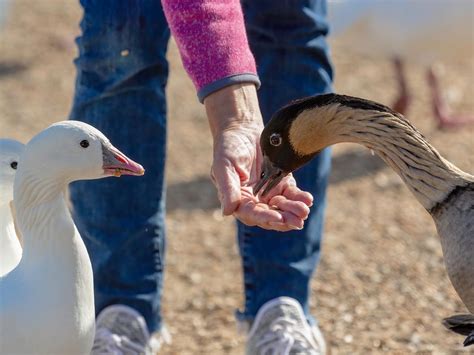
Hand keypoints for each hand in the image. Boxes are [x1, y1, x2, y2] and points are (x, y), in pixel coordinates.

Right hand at [204, 84, 312, 230]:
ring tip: (305, 210)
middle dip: (284, 219)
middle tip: (298, 221)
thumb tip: (227, 212)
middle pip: (270, 215)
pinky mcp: (282, 183)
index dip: (265, 218)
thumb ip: (227, 189)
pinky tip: (308, 199)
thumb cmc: (228, 148)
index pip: (252, 214)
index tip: (278, 218)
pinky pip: (292, 194)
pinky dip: (300, 197)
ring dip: (294, 211)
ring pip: (283, 207)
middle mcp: (254, 201)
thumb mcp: (223, 166)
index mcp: (238, 200)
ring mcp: (269, 193)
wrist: (242, 130)